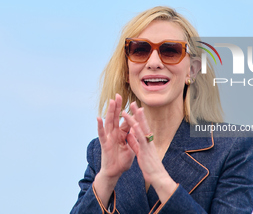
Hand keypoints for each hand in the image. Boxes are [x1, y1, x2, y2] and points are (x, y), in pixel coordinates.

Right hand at [93, 94, 134, 208]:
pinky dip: (100, 126)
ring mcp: (109, 138)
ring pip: (109, 122)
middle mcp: (114, 134)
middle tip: (118, 95)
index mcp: (121, 134)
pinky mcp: (105, 144)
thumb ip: (133, 138)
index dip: (128, 113)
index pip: (125, 121)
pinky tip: (98, 118)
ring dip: (110, 112)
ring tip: (111, 101)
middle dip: (117, 107)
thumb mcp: (131, 147)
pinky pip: (102, 134)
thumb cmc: (122, 161)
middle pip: (116, 118)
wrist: (115, 172)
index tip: (132, 103)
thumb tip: (138, 129)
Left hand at [122, 102, 176, 201]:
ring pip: (142, 128)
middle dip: (138, 113)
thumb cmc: (149, 165)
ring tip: (133, 109)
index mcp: (146, 140)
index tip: (134, 108)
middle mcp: (148, 140)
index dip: (137, 117)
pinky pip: (141, 139)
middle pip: (142, 124)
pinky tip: (134, 124)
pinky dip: (137, 131)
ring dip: (137, 118)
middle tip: (134, 102)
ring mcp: (147, 144)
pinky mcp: (145, 149)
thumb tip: (129, 134)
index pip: (141, 126)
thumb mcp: (140, 152)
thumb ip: (135, 143)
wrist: (157, 176)